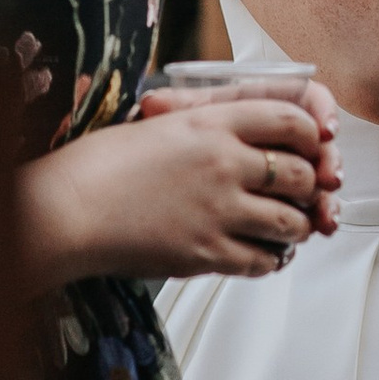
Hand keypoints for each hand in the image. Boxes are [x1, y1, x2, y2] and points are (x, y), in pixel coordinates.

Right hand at [22, 93, 338, 289]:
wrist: (65, 209)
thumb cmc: (98, 166)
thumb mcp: (158, 126)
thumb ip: (203, 127)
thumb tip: (232, 130)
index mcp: (211, 123)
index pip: (291, 119)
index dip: (312, 135)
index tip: (313, 147)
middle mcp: (224, 163)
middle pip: (301, 173)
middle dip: (310, 186)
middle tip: (304, 194)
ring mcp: (219, 210)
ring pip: (290, 222)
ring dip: (296, 227)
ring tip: (287, 228)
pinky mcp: (207, 252)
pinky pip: (262, 260)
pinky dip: (270, 260)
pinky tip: (262, 255)